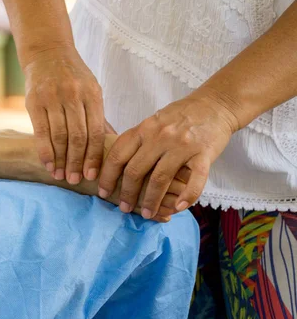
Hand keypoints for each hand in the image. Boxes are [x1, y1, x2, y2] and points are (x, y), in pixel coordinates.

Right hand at [24, 47, 104, 185]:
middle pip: (78, 136)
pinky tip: (48, 163)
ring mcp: (53, 97)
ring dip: (60, 159)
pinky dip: (45, 150)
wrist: (47, 53)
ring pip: (59, 135)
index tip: (92, 175)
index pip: (96, 131)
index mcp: (92, 94)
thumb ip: (98, 117)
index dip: (94, 156)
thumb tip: (113, 146)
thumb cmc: (73, 76)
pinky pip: (41, 130)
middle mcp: (73, 95)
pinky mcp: (34, 101)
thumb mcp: (91, 90)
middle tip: (76, 180)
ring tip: (61, 175)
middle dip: (77, 162)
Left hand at [98, 92, 238, 218]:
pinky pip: (194, 180)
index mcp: (144, 129)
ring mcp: (182, 145)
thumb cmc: (181, 116)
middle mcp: (160, 136)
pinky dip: (187, 197)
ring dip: (151, 201)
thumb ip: (137, 140)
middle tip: (124, 208)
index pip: (117, 155)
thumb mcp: (153, 122)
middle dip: (127, 194)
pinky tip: (179, 208)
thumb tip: (114, 164)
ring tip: (147, 214)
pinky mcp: (204, 154)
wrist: (216, 104)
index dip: (107, 176)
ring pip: (160, 179)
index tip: (102, 192)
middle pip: (136, 170)